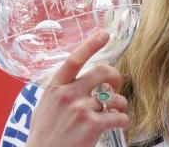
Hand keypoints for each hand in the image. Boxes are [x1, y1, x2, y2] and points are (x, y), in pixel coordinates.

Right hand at [26, 31, 129, 146]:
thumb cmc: (44, 135)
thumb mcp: (45, 107)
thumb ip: (61, 92)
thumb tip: (79, 81)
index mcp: (55, 88)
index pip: (75, 60)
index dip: (91, 45)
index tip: (104, 34)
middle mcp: (68, 95)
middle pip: (102, 72)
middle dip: (116, 76)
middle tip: (117, 85)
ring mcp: (81, 109)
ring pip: (115, 98)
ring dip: (121, 105)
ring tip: (117, 112)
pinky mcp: (92, 126)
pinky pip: (119, 117)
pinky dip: (124, 120)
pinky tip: (121, 124)